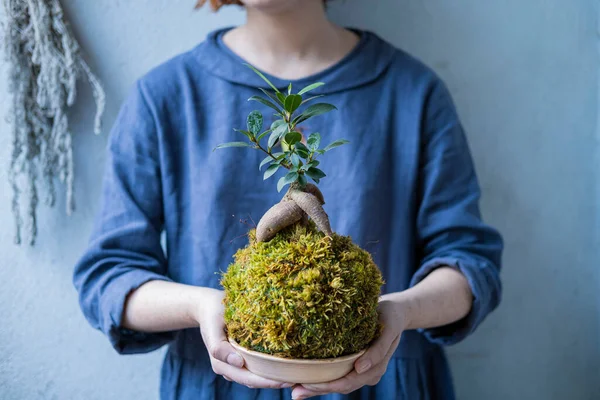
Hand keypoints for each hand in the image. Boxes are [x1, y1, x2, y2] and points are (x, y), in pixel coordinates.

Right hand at [195, 288, 292, 388]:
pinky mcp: (239, 357)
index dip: (266, 380)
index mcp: (220, 362)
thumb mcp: (213, 327)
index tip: (285, 378)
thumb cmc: (212, 313)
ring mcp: (233, 364)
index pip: (246, 377)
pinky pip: (254, 369)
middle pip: (252, 381)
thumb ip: (219, 347)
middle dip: (273, 382)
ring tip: (292, 375)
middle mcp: (227, 367)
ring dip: (272, 378)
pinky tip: (282, 366)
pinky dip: (267, 370)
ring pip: (254, 378)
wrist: (206, 306)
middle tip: (295, 379)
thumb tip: (238, 363)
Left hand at [291, 297, 407, 398]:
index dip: (328, 385)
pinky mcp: (354, 361)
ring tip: (295, 388)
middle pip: (340, 386)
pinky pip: (337, 373)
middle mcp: (367, 373)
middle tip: (295, 392)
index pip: (348, 382)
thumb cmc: (391, 315)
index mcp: (376, 368)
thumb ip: (378, 350)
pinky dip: (322, 376)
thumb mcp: (388, 328)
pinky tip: (305, 376)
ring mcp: (361, 369)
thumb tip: (360, 368)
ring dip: (317, 386)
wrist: (397, 310)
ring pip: (337, 382)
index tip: (308, 385)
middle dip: (317, 390)